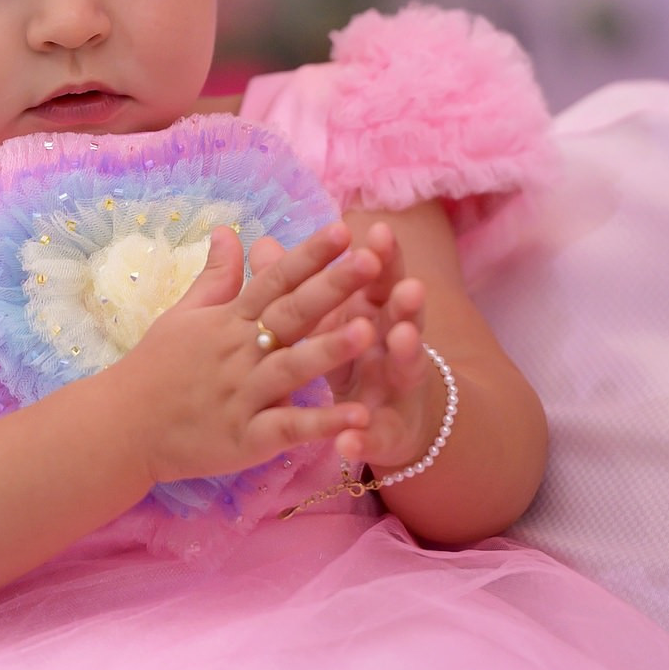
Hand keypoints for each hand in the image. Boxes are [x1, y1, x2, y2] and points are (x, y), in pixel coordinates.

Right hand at [116, 222, 377, 487]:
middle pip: (291, 315)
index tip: (342, 229)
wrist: (120, 427)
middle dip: (332, 287)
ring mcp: (243, 395)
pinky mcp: (246, 438)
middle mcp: (239, 352)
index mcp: (228, 321)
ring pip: (292, 368)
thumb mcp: (183, 315)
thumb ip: (215, 277)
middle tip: (372, 261)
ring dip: (329, 350)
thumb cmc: (154, 368)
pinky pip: (288, 428)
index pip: (273, 280)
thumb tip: (228, 231)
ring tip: (368, 331)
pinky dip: (322, 424)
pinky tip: (359, 417)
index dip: (308, 255)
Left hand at [249, 220, 437, 472]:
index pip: (381, 278)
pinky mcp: (388, 435)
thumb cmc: (349, 355)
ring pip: (404, 368)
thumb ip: (298, 284)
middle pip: (403, 317)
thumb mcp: (326, 320)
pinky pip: (378, 436)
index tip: (378, 230)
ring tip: (401, 336)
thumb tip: (260, 244)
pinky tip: (354, 439)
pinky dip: (367, 437)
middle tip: (408, 283)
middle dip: (405, 300)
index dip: (382, 256)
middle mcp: (394, 345)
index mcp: (375, 312)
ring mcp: (395, 390)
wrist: (386, 422)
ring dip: (406, 351)